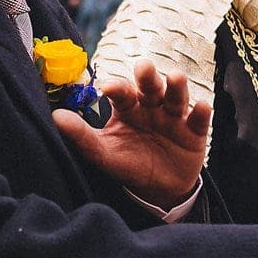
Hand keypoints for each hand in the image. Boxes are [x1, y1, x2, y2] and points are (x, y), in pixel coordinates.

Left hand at [55, 58, 208, 209]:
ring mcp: (174, 116)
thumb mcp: (103, 153)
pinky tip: (201, 106)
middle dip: (148, 76)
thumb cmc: (128, 164)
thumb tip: (55, 117)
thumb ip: (81, 135)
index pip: (122, 93)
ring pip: (176, 96)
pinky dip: (201, 111)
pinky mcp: (195, 131)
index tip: (108, 87)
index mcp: (128, 108)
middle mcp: (152, 106)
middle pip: (151, 86)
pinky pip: (199, 119)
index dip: (118, 87)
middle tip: (144, 68)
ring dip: (177, 86)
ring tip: (175, 78)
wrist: (158, 190)